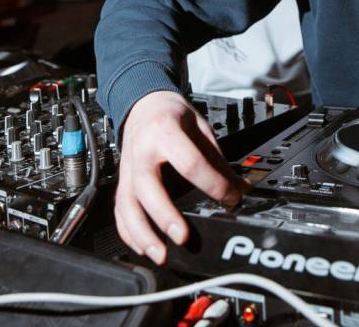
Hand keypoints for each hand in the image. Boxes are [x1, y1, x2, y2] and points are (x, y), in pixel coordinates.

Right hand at [114, 91, 245, 263]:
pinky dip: (129, 233)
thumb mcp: (199, 126)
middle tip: (183, 237)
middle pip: (148, 188)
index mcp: (164, 131)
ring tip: (160, 254)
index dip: (213, 184)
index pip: (189, 162)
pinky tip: (142, 248)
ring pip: (128, 205)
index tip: (231, 199)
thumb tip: (239, 187)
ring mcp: (128, 169)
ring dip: (143, 234)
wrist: (142, 104)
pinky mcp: (122, 183)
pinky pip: (120, 211)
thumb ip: (216, 158)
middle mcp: (142, 152)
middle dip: (165, 216)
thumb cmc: (171, 114)